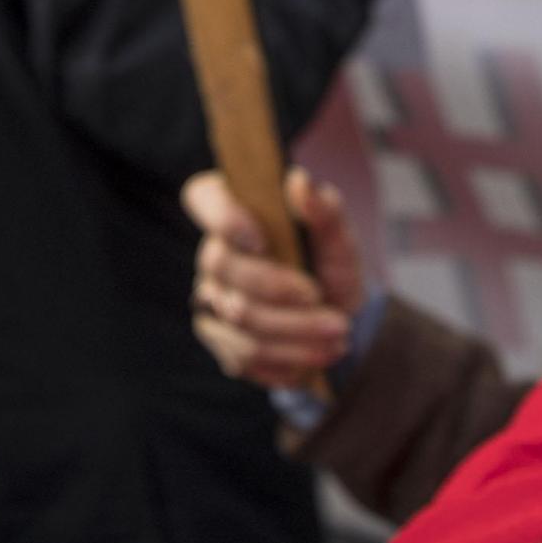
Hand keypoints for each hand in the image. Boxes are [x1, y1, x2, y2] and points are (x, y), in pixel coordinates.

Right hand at [183, 167, 366, 390]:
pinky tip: (316, 356)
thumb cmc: (330, 265)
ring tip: (339, 338)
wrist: (335, 315)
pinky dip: (285, 360)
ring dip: (295, 335)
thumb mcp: (339, 238)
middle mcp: (213, 252)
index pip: (203, 198)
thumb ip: (324, 210)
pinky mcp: (219, 338)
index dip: (224, 218)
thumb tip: (301, 182)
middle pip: (225, 269)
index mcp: (235, 210)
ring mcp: (210, 297)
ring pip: (238, 321)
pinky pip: (242, 356)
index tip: (263, 241)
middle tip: (334, 309)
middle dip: (282, 293)